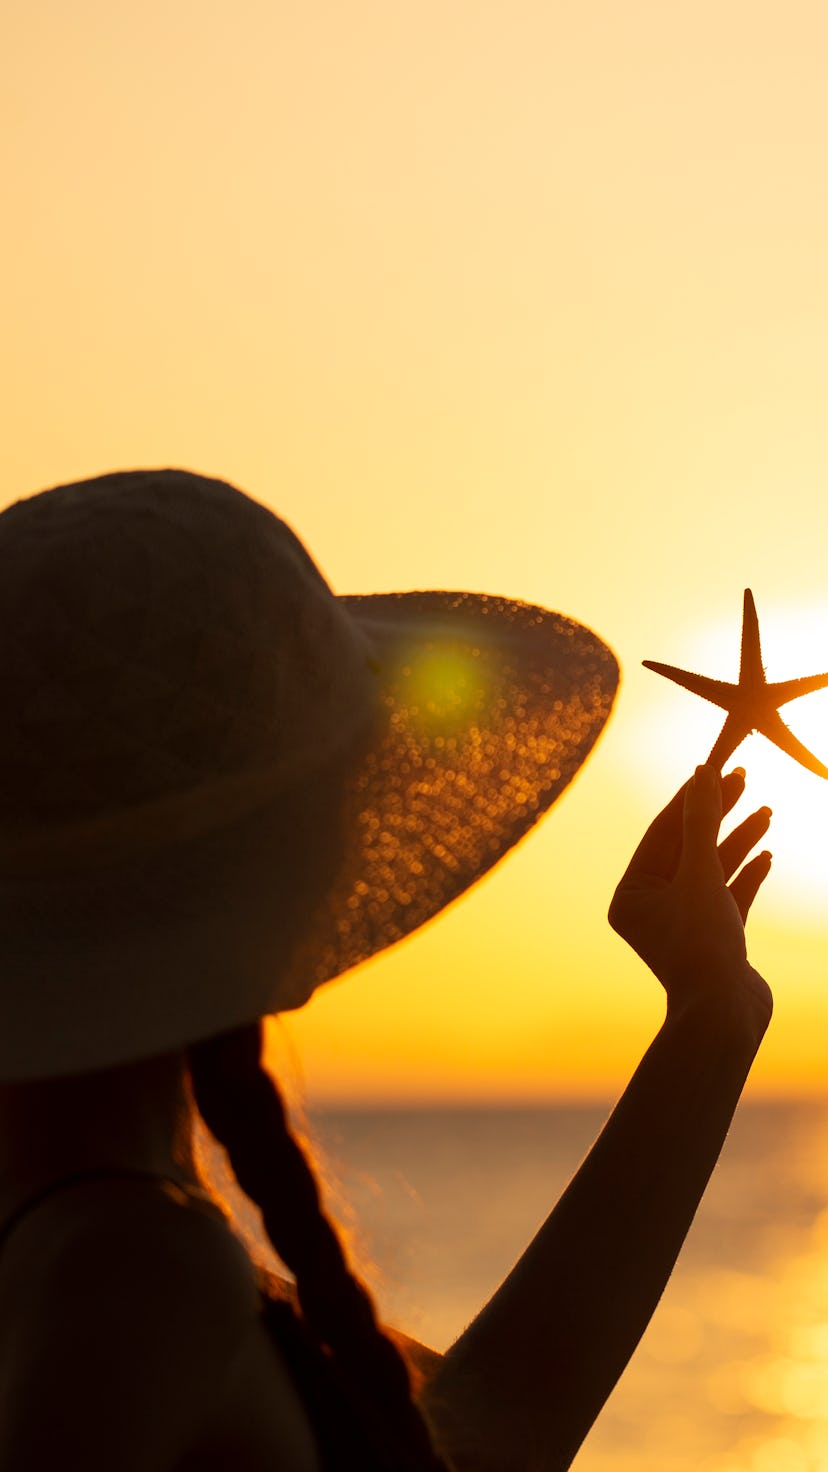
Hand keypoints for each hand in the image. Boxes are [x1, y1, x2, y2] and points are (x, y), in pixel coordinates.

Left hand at [608, 764, 772, 1031]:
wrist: (726, 1016)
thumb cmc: (702, 945)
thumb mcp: (700, 874)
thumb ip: (702, 822)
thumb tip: (702, 772)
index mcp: (631, 894)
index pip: (662, 832)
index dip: (691, 798)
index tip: (717, 768)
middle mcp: (653, 908)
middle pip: (689, 847)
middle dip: (718, 814)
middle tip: (744, 778)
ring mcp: (685, 923)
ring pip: (713, 869)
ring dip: (739, 840)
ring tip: (766, 812)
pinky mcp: (716, 938)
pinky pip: (730, 895)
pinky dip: (747, 874)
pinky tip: (768, 854)